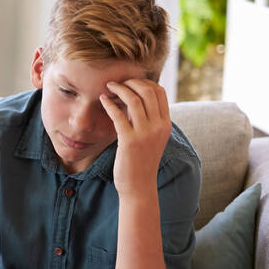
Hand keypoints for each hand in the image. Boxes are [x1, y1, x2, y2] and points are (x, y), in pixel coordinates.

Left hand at [100, 79, 171, 196]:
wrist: (139, 186)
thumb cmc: (141, 162)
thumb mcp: (152, 139)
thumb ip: (149, 121)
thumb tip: (137, 101)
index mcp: (166, 124)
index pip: (159, 92)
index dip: (144, 82)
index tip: (130, 82)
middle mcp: (159, 127)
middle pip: (148, 91)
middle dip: (131, 82)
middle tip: (117, 82)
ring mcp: (145, 134)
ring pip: (134, 100)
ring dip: (119, 89)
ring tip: (108, 87)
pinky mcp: (129, 141)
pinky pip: (119, 115)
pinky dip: (110, 104)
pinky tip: (102, 100)